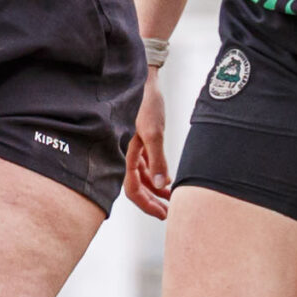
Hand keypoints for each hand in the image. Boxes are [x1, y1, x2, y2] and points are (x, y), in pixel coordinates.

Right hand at [123, 72, 171, 219]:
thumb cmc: (146, 105)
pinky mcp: (140, 143)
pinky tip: (167, 182)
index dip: (146, 204)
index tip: (163, 214)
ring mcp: (133, 150)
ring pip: (143, 178)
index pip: (133, 188)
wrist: (144, 82)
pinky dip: (156, 177)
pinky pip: (146, 167)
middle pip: (137, 187)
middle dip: (152, 202)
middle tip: (168, 214)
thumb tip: (161, 185)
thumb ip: (157, 161)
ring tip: (171, 201)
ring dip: (155, 191)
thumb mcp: (154, 133)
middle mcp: (127, 155)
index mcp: (126, 154)